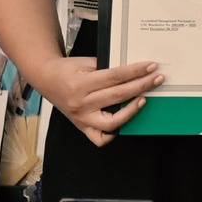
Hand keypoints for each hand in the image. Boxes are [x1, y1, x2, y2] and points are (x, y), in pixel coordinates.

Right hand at [35, 56, 164, 145]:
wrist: (45, 79)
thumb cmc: (67, 69)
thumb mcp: (85, 62)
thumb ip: (106, 68)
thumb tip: (134, 71)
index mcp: (81, 84)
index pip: (115, 77)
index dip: (135, 71)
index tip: (151, 66)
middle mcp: (81, 103)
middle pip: (118, 96)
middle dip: (141, 86)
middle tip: (156, 78)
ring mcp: (81, 118)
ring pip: (112, 122)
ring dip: (132, 111)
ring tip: (144, 99)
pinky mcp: (81, 127)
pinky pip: (99, 138)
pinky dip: (113, 134)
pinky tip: (124, 121)